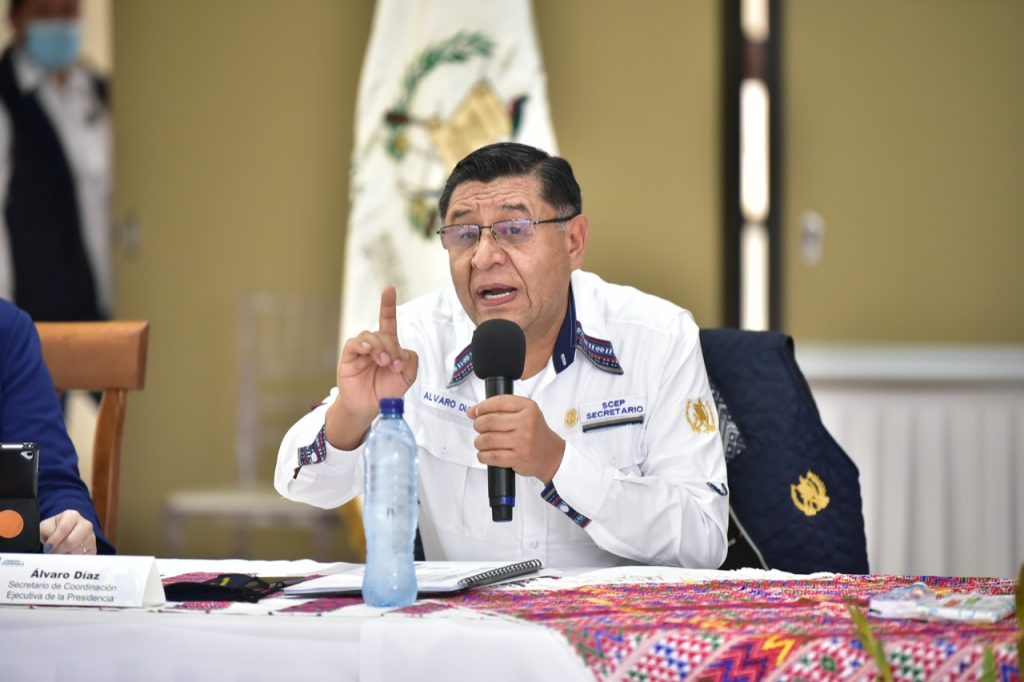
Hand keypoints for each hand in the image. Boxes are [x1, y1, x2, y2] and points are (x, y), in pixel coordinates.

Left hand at [40, 510, 96, 554]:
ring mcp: (91, 537)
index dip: (54, 541)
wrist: (63, 534)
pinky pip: (83, 559)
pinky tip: (68, 556)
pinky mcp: (93, 549)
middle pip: (71, 542)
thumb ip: (46, 533)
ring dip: (65, 556)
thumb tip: (50, 545)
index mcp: (72, 516)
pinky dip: (74, 560)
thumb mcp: (45, 527)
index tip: (47, 548)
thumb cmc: (53, 530)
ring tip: (60, 553)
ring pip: (76, 552)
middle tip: (52, 553)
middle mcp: (85, 524)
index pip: (63, 529)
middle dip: (59, 550)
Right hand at [326, 286, 418, 448]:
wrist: (370, 407)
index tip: (389, 289)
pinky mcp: (349, 356)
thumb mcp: (407, 377)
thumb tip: (402, 352)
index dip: (387, 305)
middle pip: (384, 334)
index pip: (388, 321)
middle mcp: (375, 344)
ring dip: (380, 348)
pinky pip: (354, 343)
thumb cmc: (387, 390)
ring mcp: (361, 349)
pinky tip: (367, 350)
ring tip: (383, 362)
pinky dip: (362, 344)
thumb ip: (411, 361)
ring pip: (371, 336)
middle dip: (391, 347)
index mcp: (389, 346)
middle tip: (393, 364)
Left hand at [468, 395, 564, 483]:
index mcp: (528, 408)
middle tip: (479, 427)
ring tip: (482, 442)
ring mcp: (522, 441)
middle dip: (478, 425)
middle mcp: (526, 423)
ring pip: (487, 439)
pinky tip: (485, 453)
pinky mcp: (518, 458)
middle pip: (489, 421)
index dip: (482, 407)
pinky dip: (483, 455)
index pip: (498, 402)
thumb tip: (472, 411)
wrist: (551, 454)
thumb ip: (499, 409)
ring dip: (479, 442)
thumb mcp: (523, 414)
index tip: (476, 412)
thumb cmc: (535, 433)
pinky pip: (491, 456)